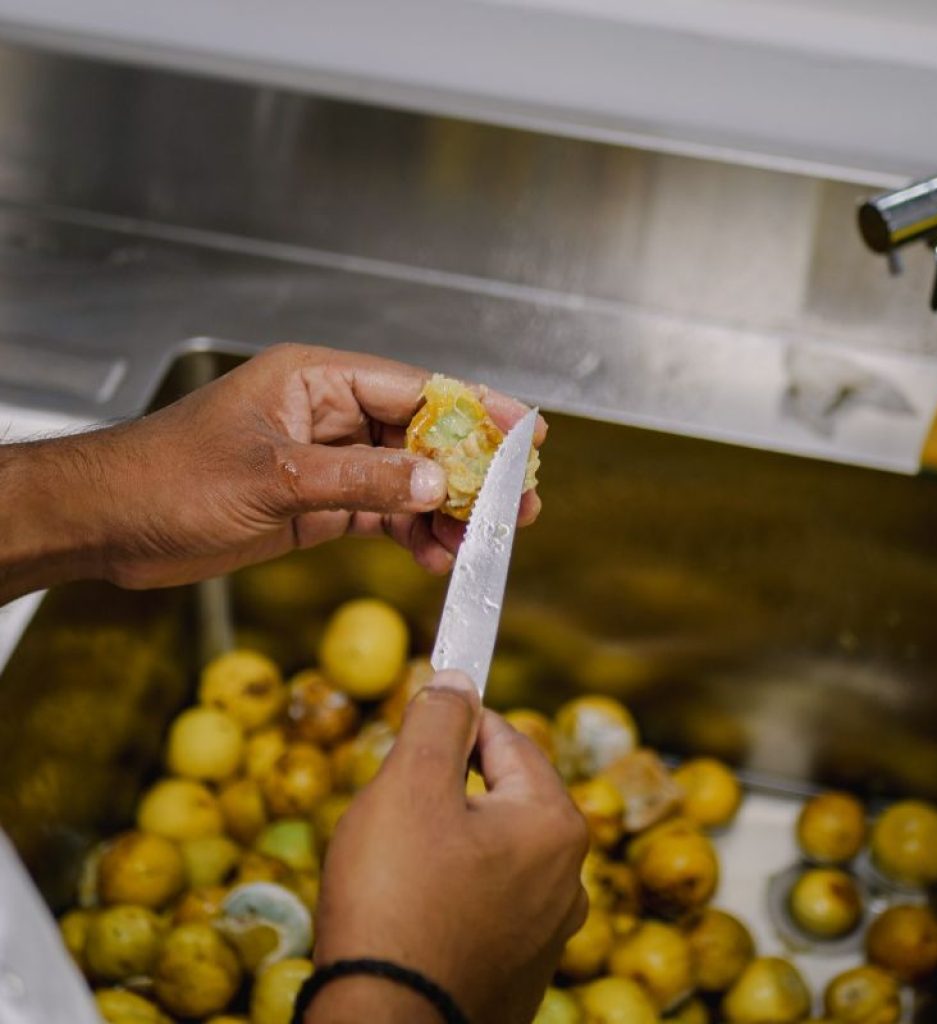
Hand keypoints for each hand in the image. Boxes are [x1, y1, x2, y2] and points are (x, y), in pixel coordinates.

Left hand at [0, 345, 544, 599]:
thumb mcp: (273, 478)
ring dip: (445, 512)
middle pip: (421, 437)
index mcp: (317, 380)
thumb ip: (359, 480)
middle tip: (519, 504)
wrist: (111, 526)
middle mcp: (329, 416)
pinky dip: (410, 535)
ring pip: (406, 481)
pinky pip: (381, 515)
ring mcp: (327, 462)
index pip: (415, 387)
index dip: (476, 409)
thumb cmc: (169, 479)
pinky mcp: (318, 504)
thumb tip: (436, 484)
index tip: (526, 432)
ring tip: (482, 543)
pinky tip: (434, 557)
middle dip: (470, 472)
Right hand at [312, 671, 588, 1023]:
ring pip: (490, 852)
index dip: (456, 724)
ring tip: (396, 867)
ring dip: (445, 843)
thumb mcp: (411, 787)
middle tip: (394, 809)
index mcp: (555, 825)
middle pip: (500, 796)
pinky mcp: (518, 974)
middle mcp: (568, 879)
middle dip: (446, 792)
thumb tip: (458, 680)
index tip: (418, 721)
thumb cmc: (397, 900)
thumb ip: (438, 721)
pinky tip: (411, 915)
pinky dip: (450, 894)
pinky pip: (485, 905)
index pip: (506, 738)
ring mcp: (547, 934)